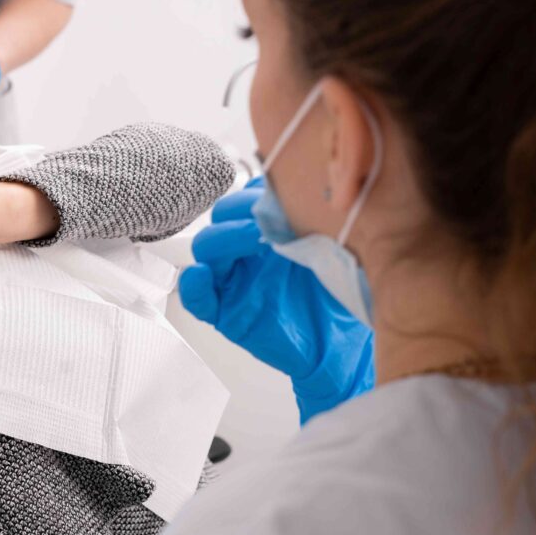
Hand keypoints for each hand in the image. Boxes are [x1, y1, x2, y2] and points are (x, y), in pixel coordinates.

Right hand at [179, 180, 374, 423]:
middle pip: (221, 218)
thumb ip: (310, 220)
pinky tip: (202, 276)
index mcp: (268, 232)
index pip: (246, 199)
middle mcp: (246, 253)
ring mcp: (234, 281)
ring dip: (223, 238)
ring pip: (206, 250)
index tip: (277, 194)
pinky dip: (193, 286)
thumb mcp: (331, 248)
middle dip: (239, 210)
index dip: (255, 192)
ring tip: (254, 239)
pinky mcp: (226, 313)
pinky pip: (197, 298)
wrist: (342, 345)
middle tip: (267, 217)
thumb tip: (295, 189)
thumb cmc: (339, 296)